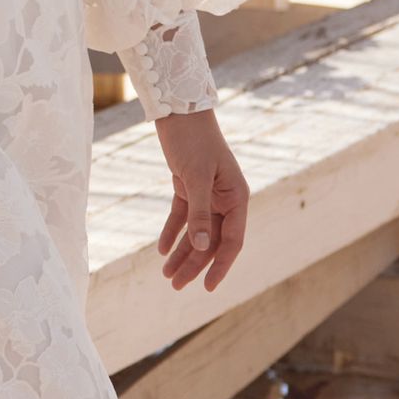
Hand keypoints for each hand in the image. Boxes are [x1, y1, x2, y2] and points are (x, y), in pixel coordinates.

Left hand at [153, 109, 248, 291]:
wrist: (179, 111)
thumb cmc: (192, 141)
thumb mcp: (194, 179)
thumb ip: (200, 214)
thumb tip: (201, 247)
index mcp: (237, 197)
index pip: (232, 241)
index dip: (220, 266)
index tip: (207, 287)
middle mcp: (226, 199)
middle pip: (211, 241)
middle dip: (194, 264)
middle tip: (175, 286)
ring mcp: (208, 194)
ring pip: (196, 232)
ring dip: (182, 253)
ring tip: (166, 275)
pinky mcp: (188, 187)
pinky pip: (182, 217)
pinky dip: (173, 233)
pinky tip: (162, 250)